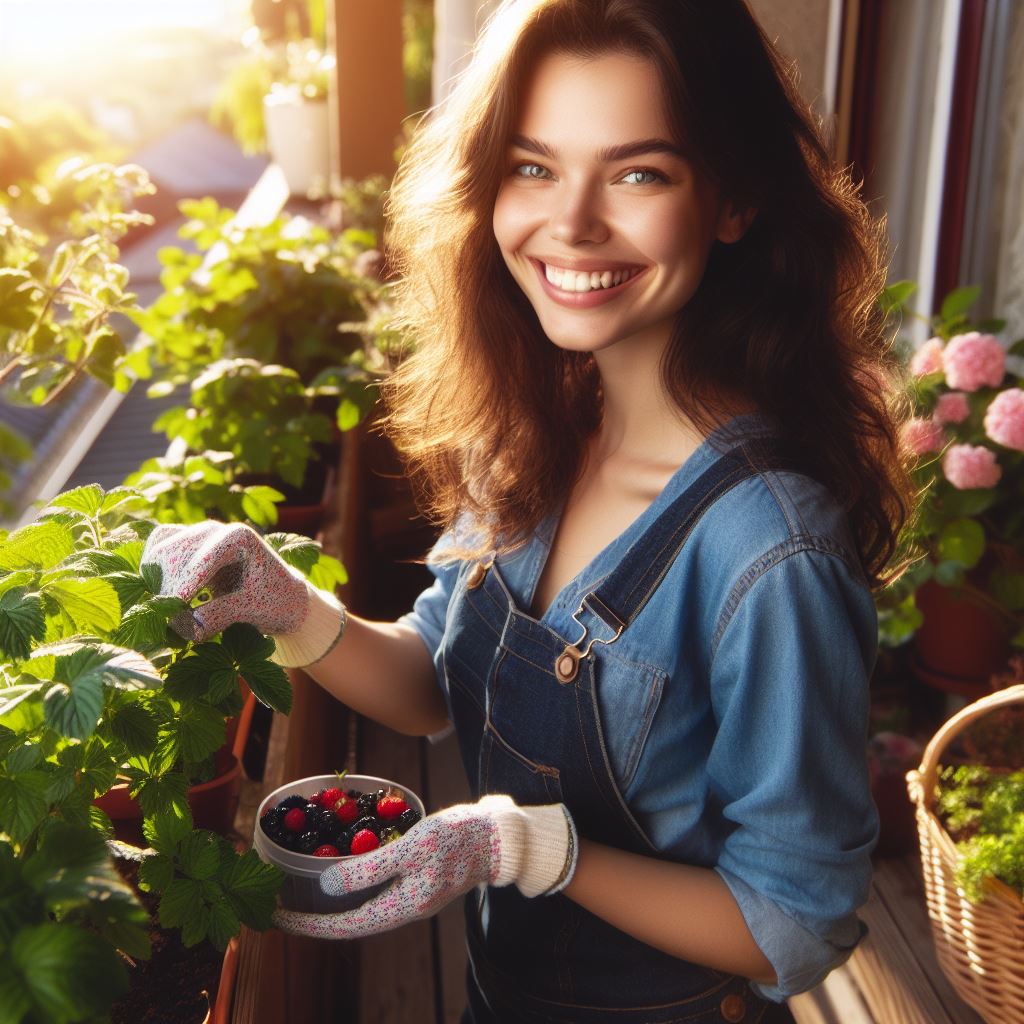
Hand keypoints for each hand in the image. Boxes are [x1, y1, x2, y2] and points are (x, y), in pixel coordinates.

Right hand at [141, 521, 345, 666]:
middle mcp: (214, 530)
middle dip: (170, 589)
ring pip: (159, 553)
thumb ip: (223, 614)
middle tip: (176, 622)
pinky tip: (162, 597)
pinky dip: (154, 574)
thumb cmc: (275, 601)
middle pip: (173, 555)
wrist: (282, 597)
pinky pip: (157, 552)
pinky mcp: (185, 548)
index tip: (175, 614)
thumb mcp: (255, 609)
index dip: (183, 588)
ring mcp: (196, 536)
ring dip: (159, 584)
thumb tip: (189, 625)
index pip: (198, 560)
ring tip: (175, 615)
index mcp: (237, 537)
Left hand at [272, 795, 576, 938]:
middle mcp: (403, 907)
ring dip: (329, 901)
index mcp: (401, 907)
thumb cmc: (459, 839)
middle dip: (313, 915)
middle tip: (279, 903)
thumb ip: (370, 867)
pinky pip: (375, 889)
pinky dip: (351, 883)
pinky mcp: (418, 878)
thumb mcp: (412, 848)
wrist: (501, 837)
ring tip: (300, 889)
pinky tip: (340, 867)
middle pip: (348, 920)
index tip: (275, 919)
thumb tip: (327, 885)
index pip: (343, 926)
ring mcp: (412, 894)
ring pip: (360, 905)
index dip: (307, 924)